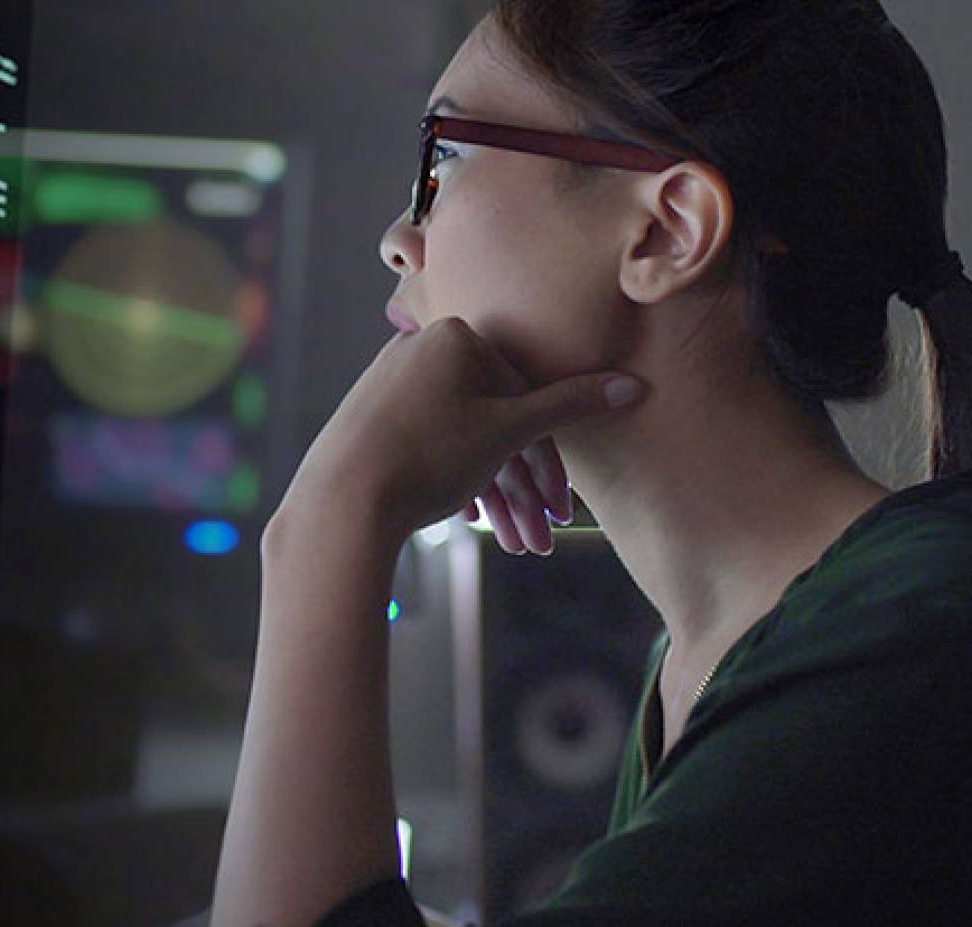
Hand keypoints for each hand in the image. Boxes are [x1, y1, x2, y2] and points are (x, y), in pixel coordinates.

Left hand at [280, 316, 645, 545]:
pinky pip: (429, 444)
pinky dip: (455, 481)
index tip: (563, 511)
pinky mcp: (370, 416)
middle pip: (495, 422)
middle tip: (539, 540)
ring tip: (511, 545)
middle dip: (522, 489)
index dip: (549, 464)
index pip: (524, 399)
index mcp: (456, 336)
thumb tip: (631, 385)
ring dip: (495, 495)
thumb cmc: (427, 457)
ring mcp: (391, 382)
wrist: (339, 503)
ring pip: (464, 439)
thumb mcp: (508, 432)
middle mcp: (419, 348)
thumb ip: (570, 406)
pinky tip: (468, 519)